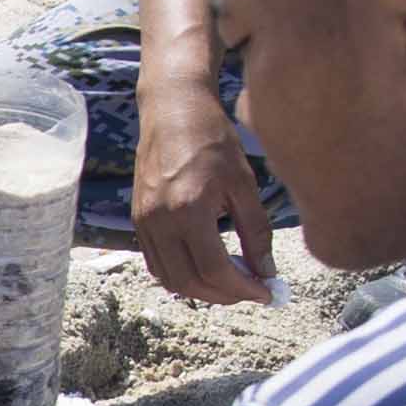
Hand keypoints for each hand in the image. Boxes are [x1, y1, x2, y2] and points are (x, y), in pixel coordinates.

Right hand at [126, 41, 280, 308]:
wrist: (172, 109)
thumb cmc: (212, 139)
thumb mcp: (244, 183)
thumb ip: (256, 232)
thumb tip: (266, 271)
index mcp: (189, 209)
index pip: (215, 270)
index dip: (243, 289)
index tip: (266, 292)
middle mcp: (160, 221)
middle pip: (189, 282)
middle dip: (223, 296)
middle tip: (250, 291)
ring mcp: (144, 222)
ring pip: (169, 279)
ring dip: (200, 290)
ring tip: (230, 283)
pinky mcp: (138, 219)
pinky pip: (157, 263)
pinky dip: (181, 275)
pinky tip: (205, 266)